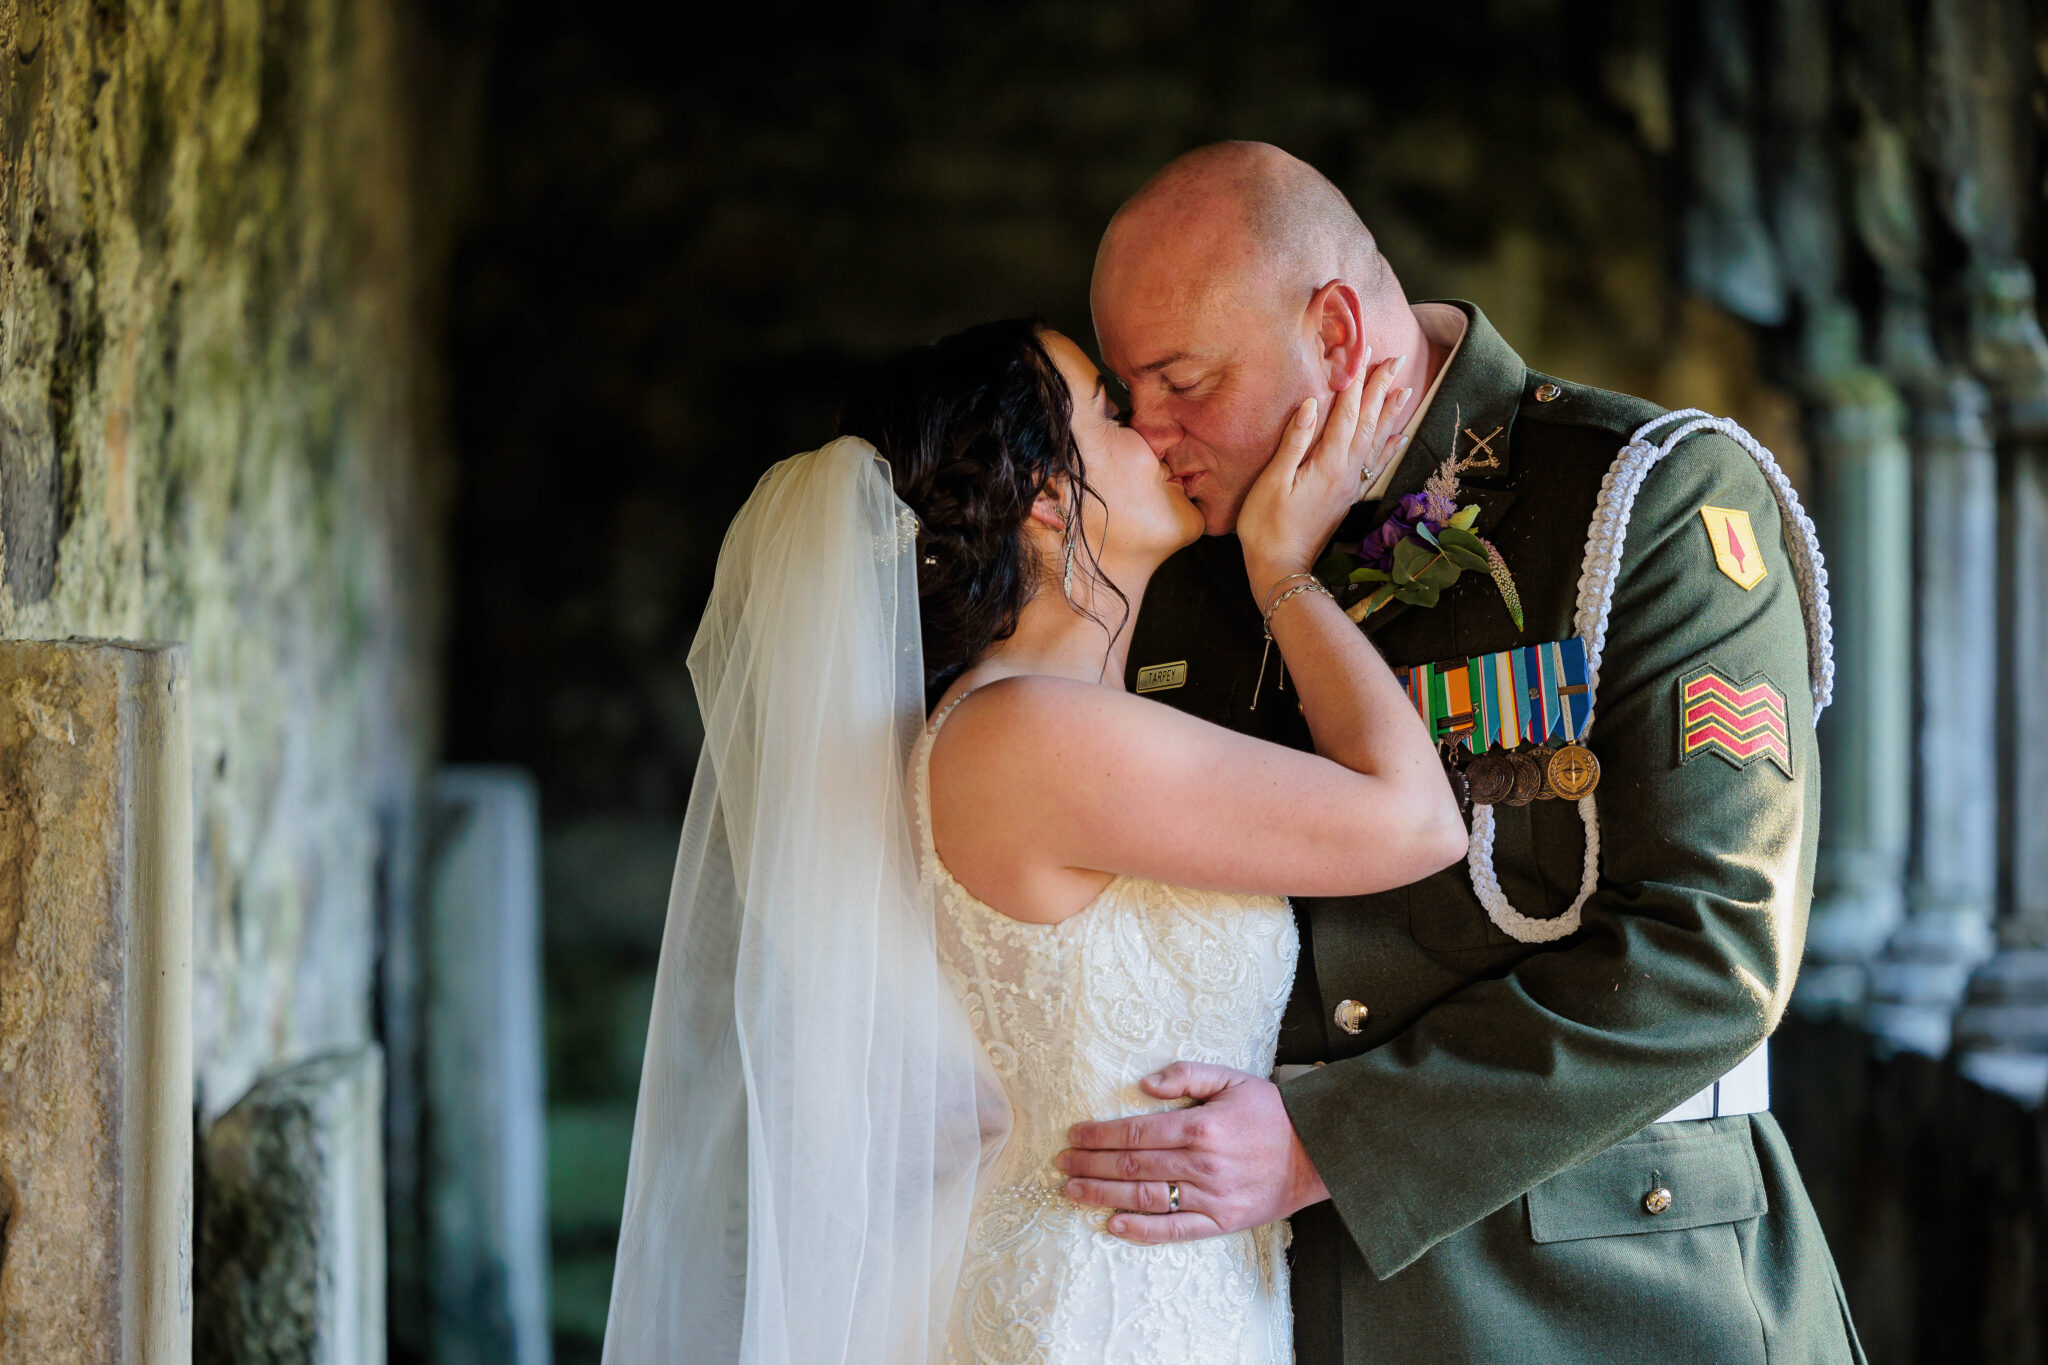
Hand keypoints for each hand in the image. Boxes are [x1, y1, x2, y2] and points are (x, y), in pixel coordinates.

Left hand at [1056, 1062, 1329, 1242]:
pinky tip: (1112, 1225)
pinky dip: (1141, 1230)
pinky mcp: (1222, 1222)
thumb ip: (1185, 1075)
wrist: (1318, 1150)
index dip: (1099, 1136)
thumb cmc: (1270, 1111)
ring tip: (1073, 1191)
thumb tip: (1143, 1085)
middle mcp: (1202, 1165)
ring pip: (1146, 1198)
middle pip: (1133, 1167)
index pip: (1136, 1133)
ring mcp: (1211, 1197)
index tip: (1073, 1136)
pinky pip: (1175, 1230)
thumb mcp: (1230, 1078)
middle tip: (1061, 1164)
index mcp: (1201, 1127)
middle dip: (1091, 1165)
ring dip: (1103, 1195)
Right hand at [1237, 353, 1406, 604]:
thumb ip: (1294, 442)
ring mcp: (1350, 485)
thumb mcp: (1272, 481)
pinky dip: (1389, 446)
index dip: (1355, 381)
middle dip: (1381, 388)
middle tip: (1396, 359)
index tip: (1363, 351)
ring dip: (1390, 411)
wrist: (1281, 566)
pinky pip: (1375, 464)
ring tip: (1404, 387)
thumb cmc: (1266, 525)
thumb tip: (1310, 403)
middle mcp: (1346, 471)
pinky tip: (1400, 435)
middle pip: (1368, 422)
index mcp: (1328, 464)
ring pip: (1376, 440)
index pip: (1346, 413)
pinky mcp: (1348, 496)